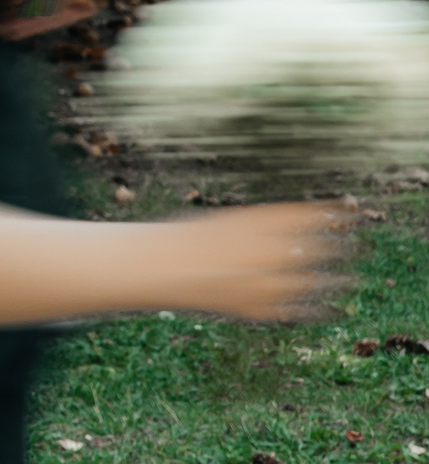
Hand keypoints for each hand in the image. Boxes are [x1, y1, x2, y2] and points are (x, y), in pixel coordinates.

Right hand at [166, 201, 347, 322]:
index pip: (311, 214)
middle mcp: (270, 248)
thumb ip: (269, 226)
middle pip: (320, 247)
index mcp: (262, 221)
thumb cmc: (194, 238)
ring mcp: (268, 280)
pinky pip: (299, 309)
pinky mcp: (263, 306)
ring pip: (316, 281)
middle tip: (355, 247)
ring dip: (337, 280)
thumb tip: (308, 227)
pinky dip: (317, 308)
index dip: (335, 213)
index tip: (350, 213)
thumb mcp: (232, 220)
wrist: (165, 265)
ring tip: (349, 280)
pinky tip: (327, 306)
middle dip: (340, 246)